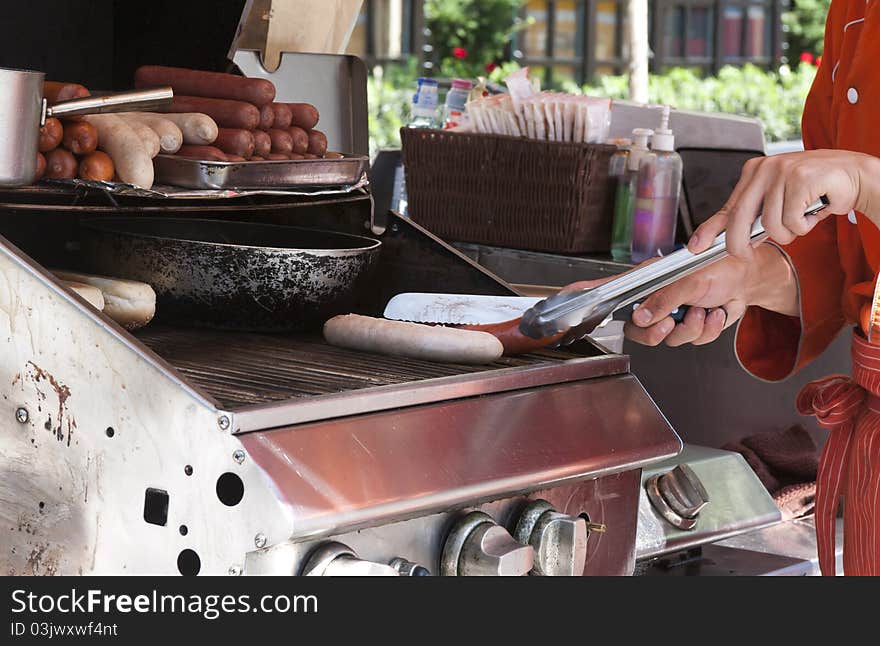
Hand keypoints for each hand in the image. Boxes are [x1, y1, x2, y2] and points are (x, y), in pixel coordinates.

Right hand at [562, 243, 796, 347]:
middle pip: (638, 330)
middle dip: (658, 332)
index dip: (586, 296)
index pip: (610, 291)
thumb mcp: (690, 280)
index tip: (565, 295)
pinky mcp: (693, 325)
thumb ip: (664, 300)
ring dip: (692, 328)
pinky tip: (716, 313)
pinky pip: (693, 341)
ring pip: (669, 340)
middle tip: (672, 322)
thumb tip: (641, 318)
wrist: (752, 278)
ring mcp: (674, 315)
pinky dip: (708, 329)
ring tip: (705, 310)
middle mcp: (656, 300)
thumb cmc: (720, 266)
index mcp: (647, 283)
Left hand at [688, 150, 879, 258]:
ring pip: (770, 224)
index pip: (727, 206)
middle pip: (739, 218)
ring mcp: (781, 170)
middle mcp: (764, 168)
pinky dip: (803, 225)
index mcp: (753, 172)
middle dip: (740, 245)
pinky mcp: (800, 177)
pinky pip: (791, 220)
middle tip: (747, 254)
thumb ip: (753, 218)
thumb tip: (729, 242)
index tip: (696, 246)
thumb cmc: (814, 192)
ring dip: (787, 233)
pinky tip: (812, 212)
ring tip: (799, 220)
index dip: (709, 229)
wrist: (853, 176)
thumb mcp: (777, 203)